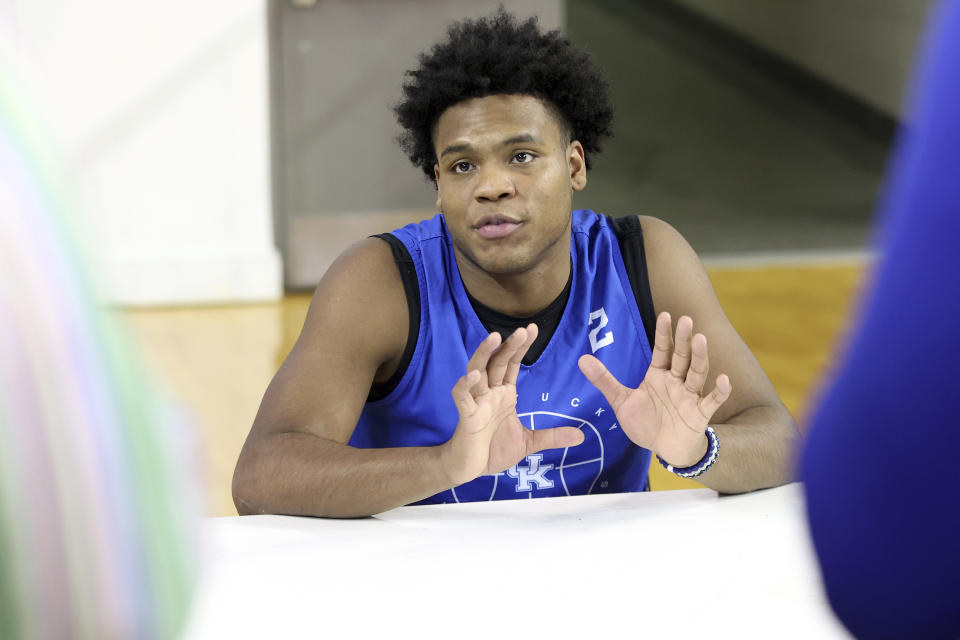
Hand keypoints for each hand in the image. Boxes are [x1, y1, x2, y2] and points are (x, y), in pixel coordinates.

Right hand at [440, 324, 584, 485]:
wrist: (470, 469)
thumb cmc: (493, 450)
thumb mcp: (529, 443)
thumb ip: (552, 437)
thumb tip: (581, 436)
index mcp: (504, 394)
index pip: (511, 364)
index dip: (520, 347)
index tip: (532, 329)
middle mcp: (489, 393)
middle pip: (498, 362)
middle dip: (510, 345)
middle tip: (523, 330)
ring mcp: (477, 402)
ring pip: (477, 370)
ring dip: (484, 353)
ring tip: (495, 337)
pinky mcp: (466, 416)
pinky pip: (462, 396)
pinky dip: (465, 384)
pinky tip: (473, 375)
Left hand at [578, 312, 731, 466]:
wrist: (664, 448)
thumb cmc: (645, 422)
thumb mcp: (621, 401)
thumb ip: (604, 380)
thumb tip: (581, 359)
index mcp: (658, 375)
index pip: (662, 350)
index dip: (664, 334)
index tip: (666, 315)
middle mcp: (676, 381)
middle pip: (681, 357)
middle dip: (682, 340)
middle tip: (685, 320)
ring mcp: (689, 396)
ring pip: (696, 374)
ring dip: (699, 358)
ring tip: (701, 339)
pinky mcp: (699, 414)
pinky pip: (712, 401)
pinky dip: (720, 391)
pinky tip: (724, 379)